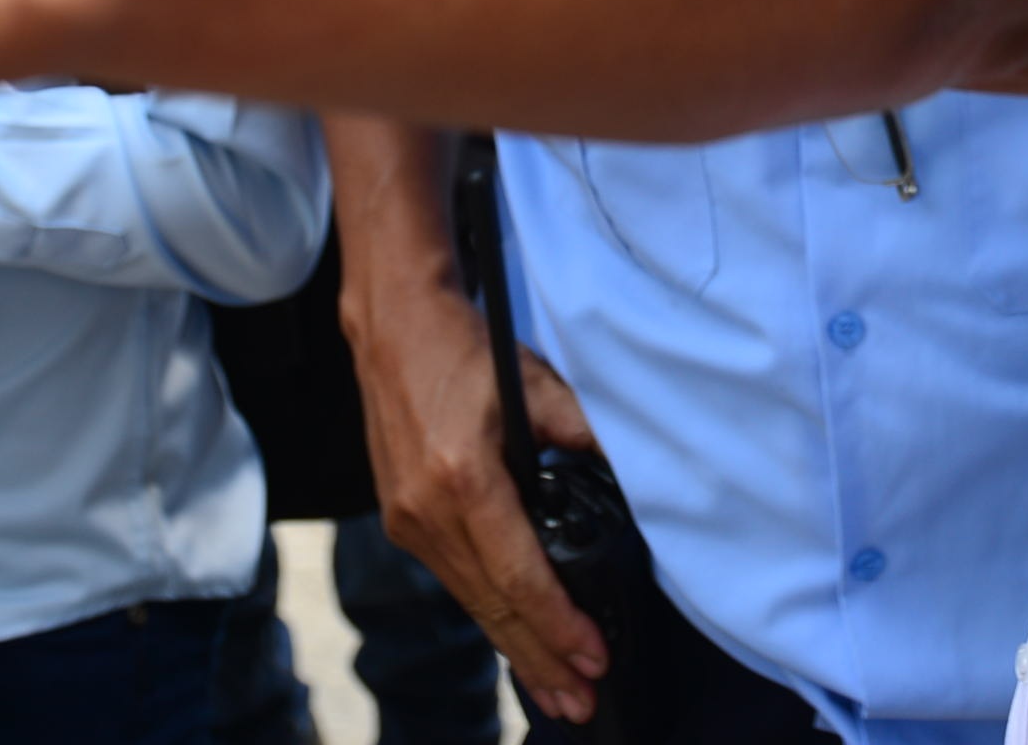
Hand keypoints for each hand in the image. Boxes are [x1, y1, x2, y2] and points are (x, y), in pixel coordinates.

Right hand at [346, 249, 609, 720]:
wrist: (393, 326)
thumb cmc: (466, 350)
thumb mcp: (537, 385)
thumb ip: (584, 436)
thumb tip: (634, 478)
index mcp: (462, 480)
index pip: (519, 576)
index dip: (559, 625)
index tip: (595, 657)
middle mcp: (425, 511)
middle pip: (492, 605)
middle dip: (541, 661)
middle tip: (583, 703)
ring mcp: (405, 520)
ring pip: (470, 602)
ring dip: (515, 650)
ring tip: (557, 691)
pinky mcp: (400, 519)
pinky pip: (453, 581)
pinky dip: (489, 615)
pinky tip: (516, 640)